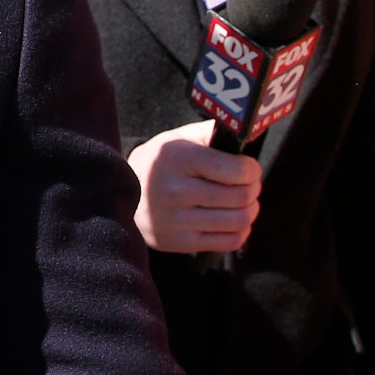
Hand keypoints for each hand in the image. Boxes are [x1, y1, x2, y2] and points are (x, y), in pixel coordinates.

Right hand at [126, 121, 260, 252]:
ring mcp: (177, 220)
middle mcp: (177, 191)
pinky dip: (241, 231)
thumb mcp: (177, 138)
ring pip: (239, 221)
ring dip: (250, 210)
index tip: (249, 167)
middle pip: (241, 197)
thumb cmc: (158, 163)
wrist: (120, 194)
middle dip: (254, 189)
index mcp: (179, 158)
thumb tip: (242, 131)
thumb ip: (210, 132)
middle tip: (249, 184)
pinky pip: (229, 242)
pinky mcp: (180, 242)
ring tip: (243, 202)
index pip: (237, 170)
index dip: (252, 169)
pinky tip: (233, 220)